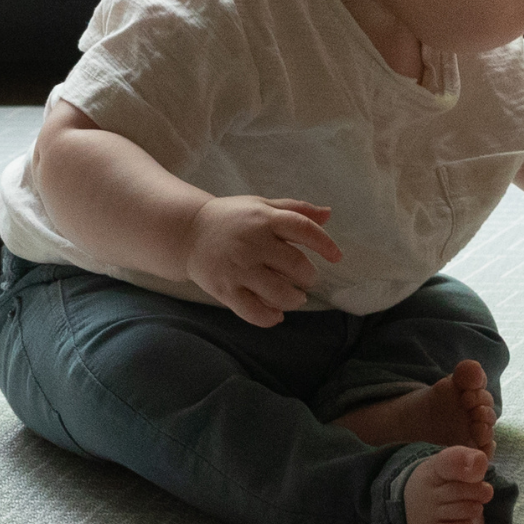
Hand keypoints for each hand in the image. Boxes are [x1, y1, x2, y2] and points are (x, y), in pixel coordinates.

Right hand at [184, 196, 342, 326]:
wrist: (188, 232)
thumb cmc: (232, 219)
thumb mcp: (262, 206)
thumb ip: (296, 210)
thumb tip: (329, 214)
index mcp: (264, 219)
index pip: (304, 229)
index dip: (325, 244)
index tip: (336, 257)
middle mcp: (252, 243)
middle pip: (295, 265)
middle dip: (308, 276)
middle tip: (305, 279)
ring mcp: (238, 268)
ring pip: (278, 292)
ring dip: (294, 299)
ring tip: (296, 297)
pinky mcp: (225, 290)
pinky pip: (253, 312)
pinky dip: (270, 317)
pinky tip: (277, 315)